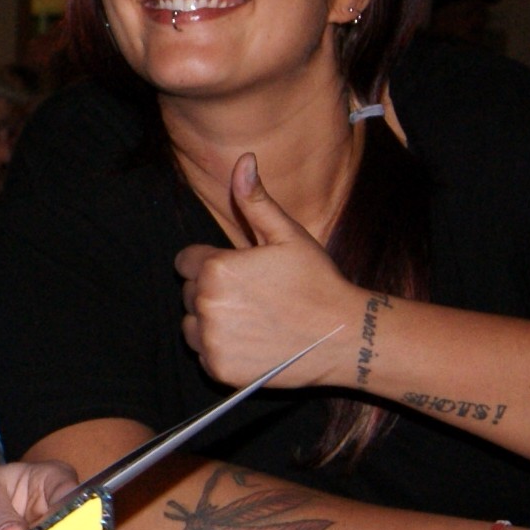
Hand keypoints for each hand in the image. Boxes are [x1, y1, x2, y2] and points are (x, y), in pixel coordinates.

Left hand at [174, 152, 362, 387]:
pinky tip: (251, 342)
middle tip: (253, 297)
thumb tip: (242, 160)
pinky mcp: (219, 369)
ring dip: (211, 322)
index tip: (240, 272)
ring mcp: (211, 340)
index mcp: (216, 269)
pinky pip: (203, 354)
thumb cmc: (316, 281)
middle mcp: (206, 305)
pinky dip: (220, 350)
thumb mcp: (288, 235)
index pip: (187, 262)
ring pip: (191, 325)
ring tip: (251, 319)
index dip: (211, 264)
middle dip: (211, 291)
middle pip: (189, 293)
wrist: (343, 335)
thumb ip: (255, 200)